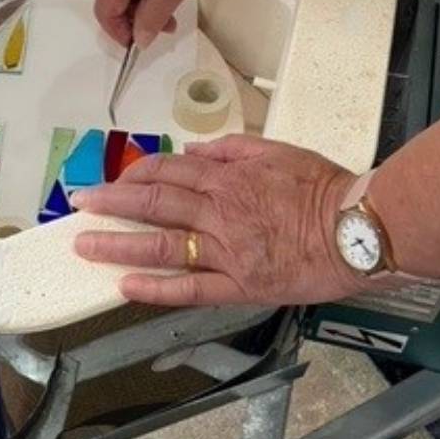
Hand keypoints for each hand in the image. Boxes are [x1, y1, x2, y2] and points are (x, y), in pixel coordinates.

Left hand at [73, 135, 364, 306]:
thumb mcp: (276, 151)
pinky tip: (126, 287)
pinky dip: (156, 289)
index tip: (114, 181)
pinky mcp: (240, 286)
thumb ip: (230, 149)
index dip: (135, 176)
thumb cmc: (323, 188)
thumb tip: (195, 153)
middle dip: (111, 204)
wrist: (360, 229)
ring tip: (85, 246)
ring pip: (162, 246)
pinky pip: (190, 289)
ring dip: (118, 245)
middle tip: (79, 205)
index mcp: (227, 179)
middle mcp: (219, 213)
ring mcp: (226, 252)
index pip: (168, 174)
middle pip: (153, 206)